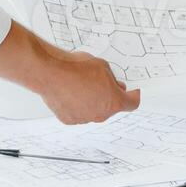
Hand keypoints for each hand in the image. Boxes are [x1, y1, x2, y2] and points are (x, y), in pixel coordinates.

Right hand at [0, 23, 139, 124]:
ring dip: (91, 101)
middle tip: (101, 83)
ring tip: (81, 85)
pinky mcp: (69, 120)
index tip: (133, 93)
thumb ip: (112, 79)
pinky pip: (78, 113)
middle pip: (111, 107)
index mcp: (114, 101)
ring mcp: (84, 118)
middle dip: (108, 96)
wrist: (52, 72)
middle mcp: (100, 114)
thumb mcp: (103, 66)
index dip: (133, 97)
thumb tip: (114, 85)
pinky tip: (70, 92)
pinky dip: (77, 105)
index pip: (131, 104)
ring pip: (93, 110)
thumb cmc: (75, 68)